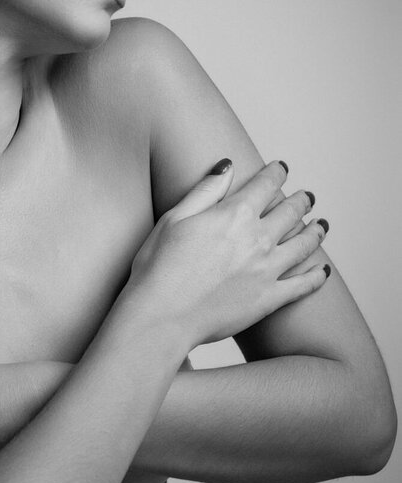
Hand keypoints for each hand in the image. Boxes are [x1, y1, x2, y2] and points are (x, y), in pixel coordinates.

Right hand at [128, 159, 328, 347]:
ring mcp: (267, 270)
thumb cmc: (159, 267)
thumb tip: (227, 165)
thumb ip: (206, 190)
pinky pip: (303, 285)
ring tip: (321, 226)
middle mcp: (258, 239)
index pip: (265, 184)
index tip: (281, 168)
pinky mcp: (269, 299)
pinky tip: (323, 271)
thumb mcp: (175, 218)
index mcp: (235, 215)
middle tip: (306, 197)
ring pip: (304, 245)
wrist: (163, 316)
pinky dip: (316, 277)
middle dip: (301, 201)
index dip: (276, 173)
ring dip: (315, 232)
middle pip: (290, 212)